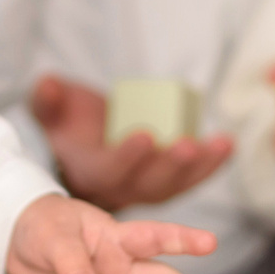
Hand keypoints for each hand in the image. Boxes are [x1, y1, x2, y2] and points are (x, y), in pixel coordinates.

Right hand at [31, 76, 233, 211]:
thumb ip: (47, 99)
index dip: (127, 155)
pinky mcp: (169, 180)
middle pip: (148, 184)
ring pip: (176, 184)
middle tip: (186, 143)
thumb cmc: (68, 122)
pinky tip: (228, 144)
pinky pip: (193, 177)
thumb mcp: (51, 109)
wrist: (87, 138)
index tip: (143, 134)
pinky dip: (213, 164)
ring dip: (200, 166)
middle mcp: (122, 188)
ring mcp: (148, 187)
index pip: (109, 170)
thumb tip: (49, 84)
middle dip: (170, 164)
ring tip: (218, 143)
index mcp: (91, 174)